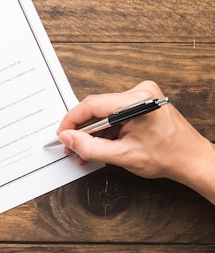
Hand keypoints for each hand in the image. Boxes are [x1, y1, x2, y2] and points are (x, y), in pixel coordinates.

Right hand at [56, 80, 214, 202]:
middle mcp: (140, 92)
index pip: (92, 105)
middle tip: (71, 145)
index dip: (72, 120)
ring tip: (84, 151)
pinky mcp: (142, 102)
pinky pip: (115, 114)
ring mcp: (142, 96)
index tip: (62, 133)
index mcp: (137, 101)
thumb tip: (69, 139)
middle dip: (82, 130)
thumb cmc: (168, 156)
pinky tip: (99, 145)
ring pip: (105, 113)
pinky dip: (106, 130)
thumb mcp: (122, 155)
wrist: (191, 160)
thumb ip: (90, 147)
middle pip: (97, 108)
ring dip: (93, 132)